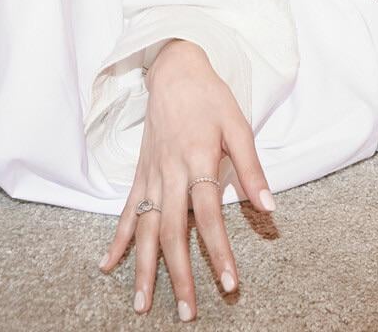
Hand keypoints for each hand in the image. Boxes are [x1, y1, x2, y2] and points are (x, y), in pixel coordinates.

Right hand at [98, 39, 276, 321]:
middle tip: (186, 313)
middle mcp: (170, 172)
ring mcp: (150, 174)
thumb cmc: (210, 98)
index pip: (208, 214)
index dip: (219, 250)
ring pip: (145, 228)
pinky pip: (125, 211)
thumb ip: (251, 168)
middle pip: (173, 231)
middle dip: (179, 274)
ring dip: (144, 268)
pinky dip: (116, 240)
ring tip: (142, 305)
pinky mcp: (139, 173)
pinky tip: (107, 266)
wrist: (174, 70)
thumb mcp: (239, 125)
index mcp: (198, 159)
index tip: (228, 283)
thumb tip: (270, 207)